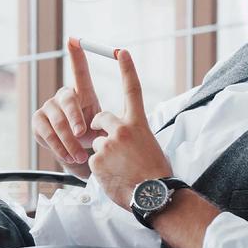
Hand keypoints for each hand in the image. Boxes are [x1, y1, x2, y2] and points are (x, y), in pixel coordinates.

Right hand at [32, 38, 103, 177]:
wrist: (78, 158)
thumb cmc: (94, 138)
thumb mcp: (104, 128)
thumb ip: (108, 121)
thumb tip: (115, 121)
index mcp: (82, 93)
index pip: (79, 71)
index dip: (77, 55)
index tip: (73, 39)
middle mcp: (63, 96)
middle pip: (67, 99)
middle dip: (74, 117)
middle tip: (81, 133)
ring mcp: (48, 107)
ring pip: (57, 121)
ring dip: (69, 141)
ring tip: (80, 156)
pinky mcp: (38, 121)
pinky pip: (47, 133)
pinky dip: (59, 147)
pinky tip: (68, 156)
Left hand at [88, 48, 173, 209]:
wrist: (155, 196)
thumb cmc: (156, 173)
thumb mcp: (148, 144)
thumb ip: (132, 133)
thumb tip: (119, 134)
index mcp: (138, 123)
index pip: (132, 89)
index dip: (126, 69)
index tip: (120, 51)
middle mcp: (122, 129)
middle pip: (100, 118)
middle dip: (100, 128)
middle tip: (115, 147)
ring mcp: (108, 144)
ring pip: (96, 143)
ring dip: (103, 154)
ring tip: (120, 169)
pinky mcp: (96, 159)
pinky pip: (92, 161)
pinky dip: (100, 169)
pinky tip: (114, 177)